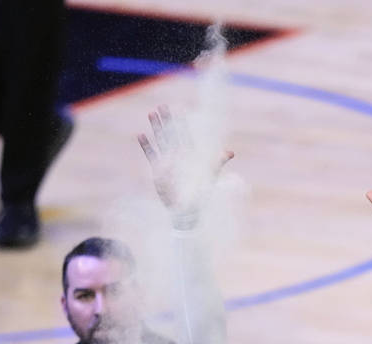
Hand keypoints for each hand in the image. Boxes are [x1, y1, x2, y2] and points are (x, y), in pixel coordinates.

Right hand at [136, 104, 233, 221]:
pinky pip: (151, 155)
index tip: (178, 108)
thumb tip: (231, 152)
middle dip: (167, 120)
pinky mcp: (158, 170)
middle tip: (162, 106)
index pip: (185, 134)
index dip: (181, 122)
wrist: (188, 209)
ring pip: (161, 140)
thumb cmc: (201, 193)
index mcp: (190, 153)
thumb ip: (218, 162)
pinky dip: (146, 146)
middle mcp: (178, 155)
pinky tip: (140, 135)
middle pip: (171, 133)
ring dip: (156, 128)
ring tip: (151, 114)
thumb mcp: (210, 175)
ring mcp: (167, 161)